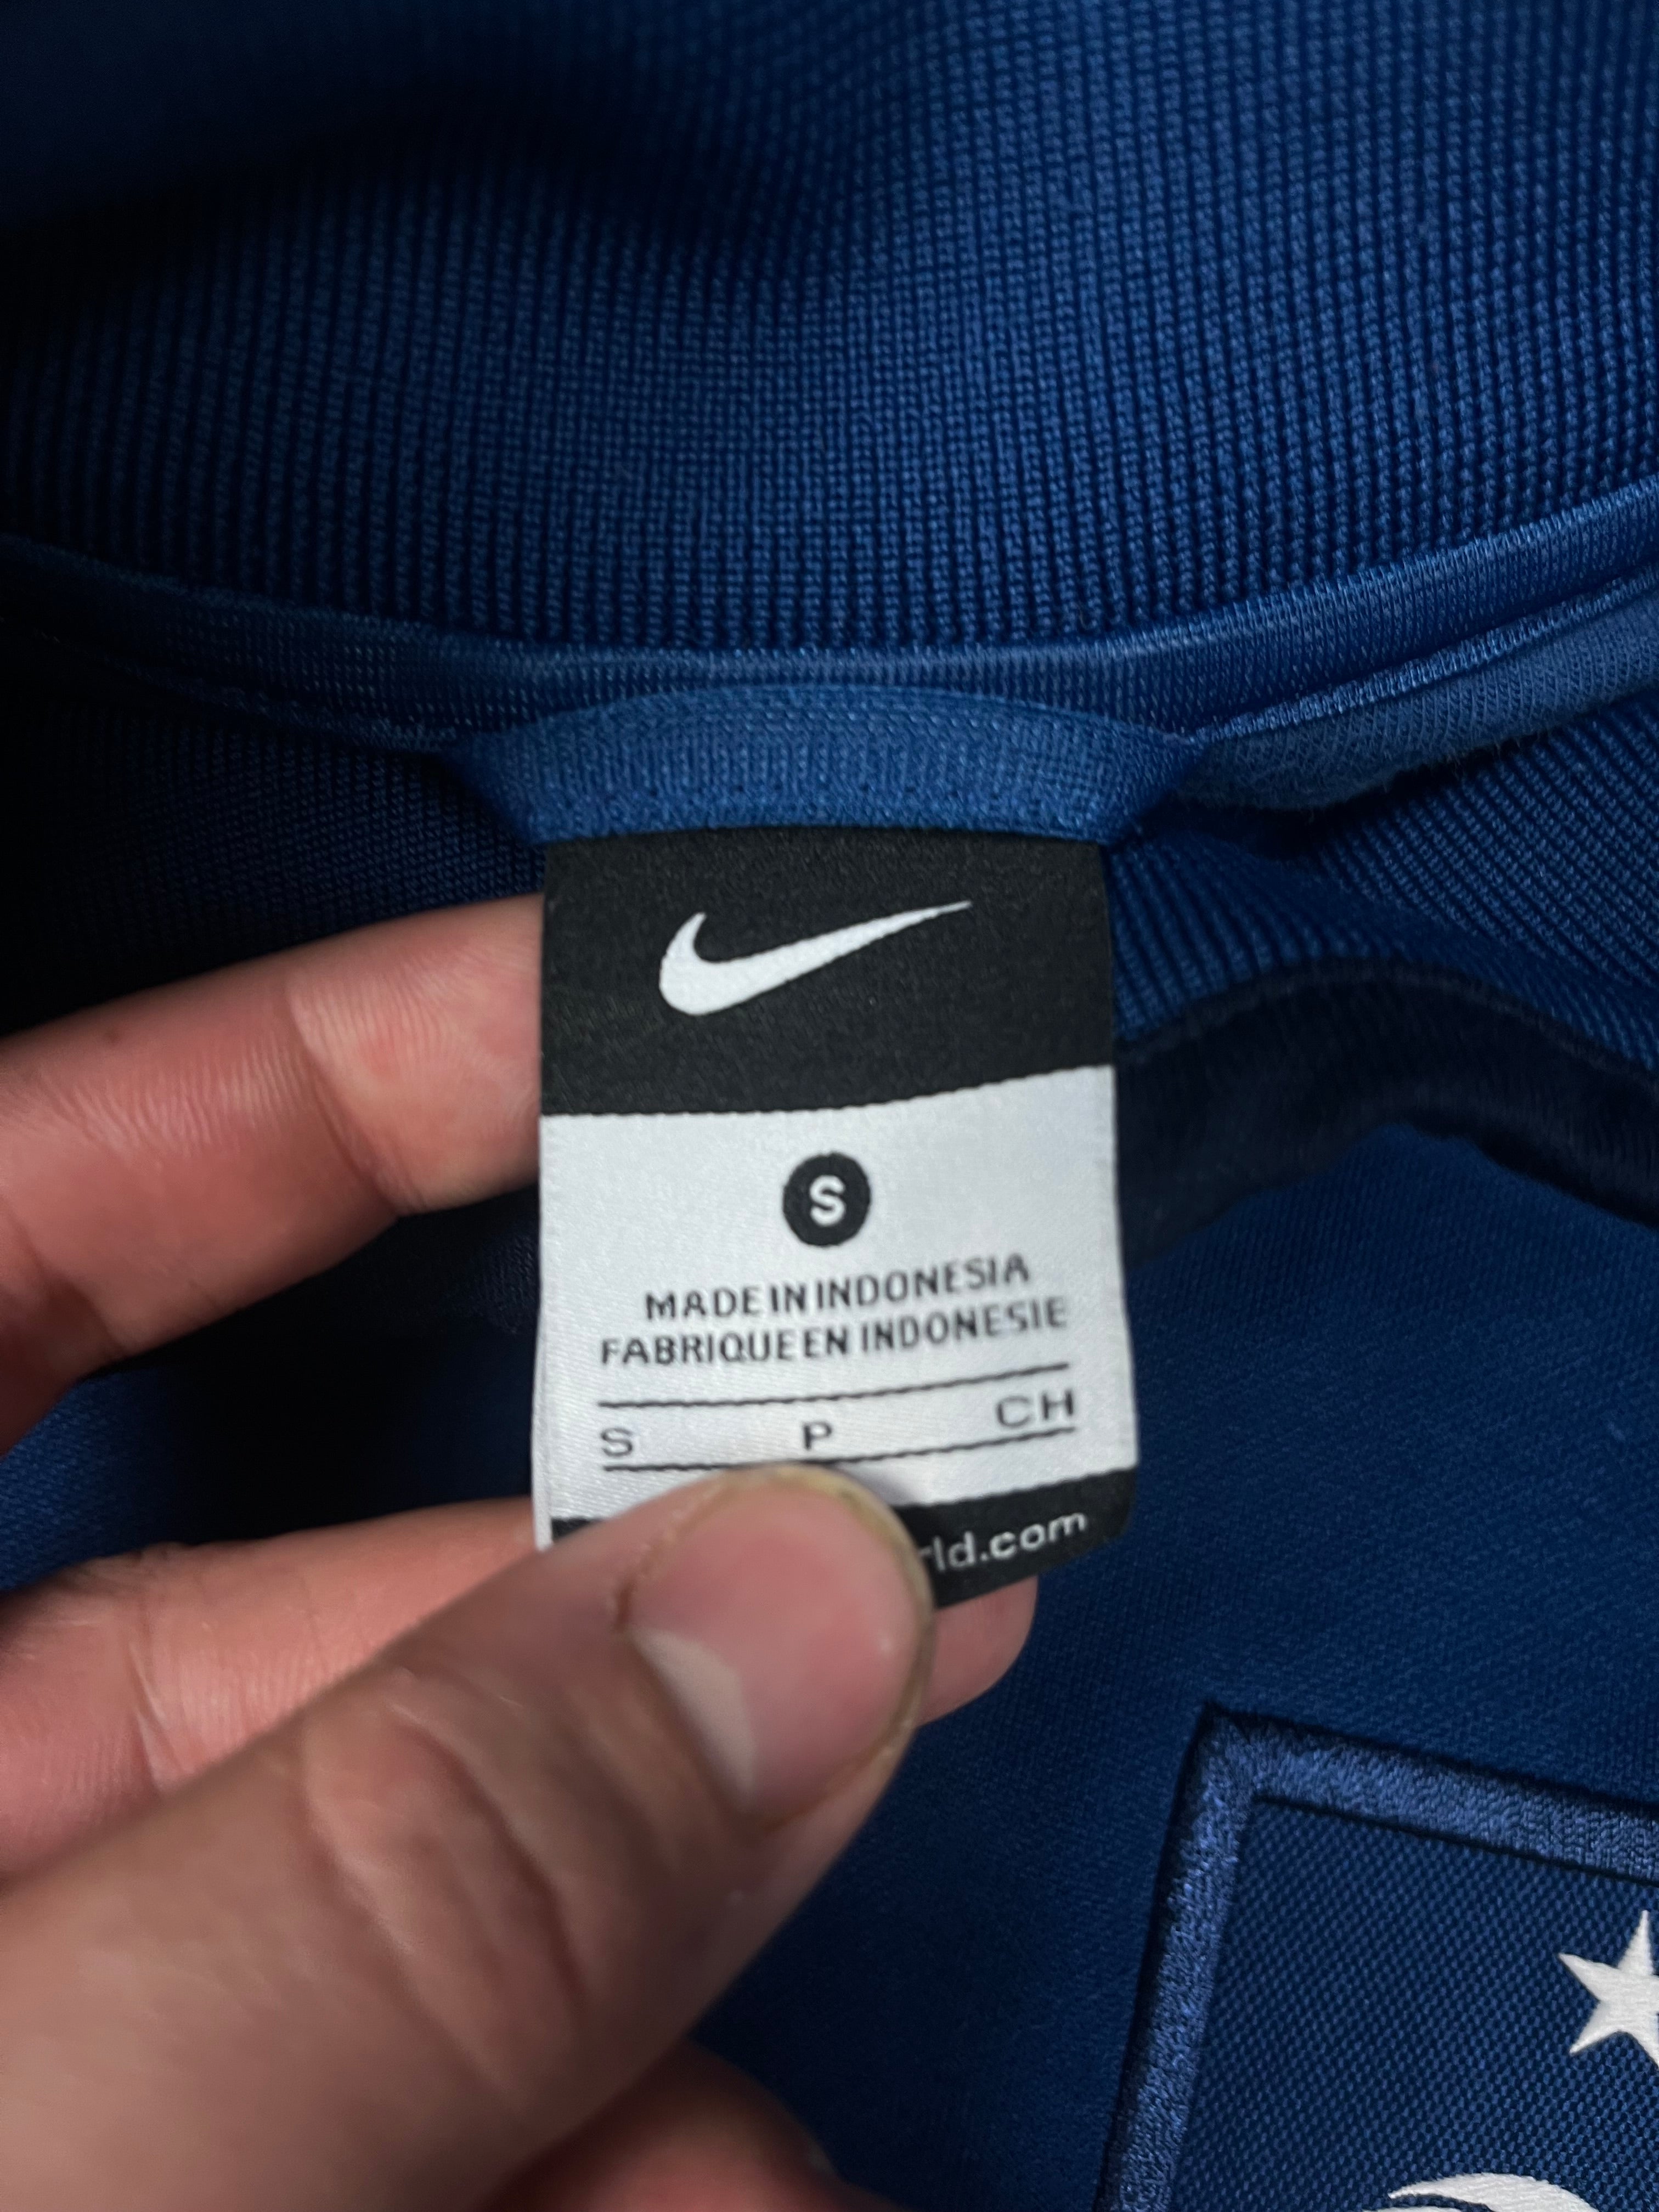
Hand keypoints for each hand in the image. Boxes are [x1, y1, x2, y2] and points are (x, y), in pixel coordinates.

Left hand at [0, 899, 1035, 2207]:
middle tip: (921, 1581)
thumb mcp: (40, 2118)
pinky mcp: (166, 2174)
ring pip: (413, 1909)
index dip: (331, 1067)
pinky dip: (601, 2148)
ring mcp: (50, 2013)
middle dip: (645, 1633)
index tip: (629, 1000)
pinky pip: (403, 2106)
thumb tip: (789, 1605)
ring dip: (662, 1995)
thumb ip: (380, 1878)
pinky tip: (731, 2207)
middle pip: (319, 1607)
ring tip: (803, 2162)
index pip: (33, 1216)